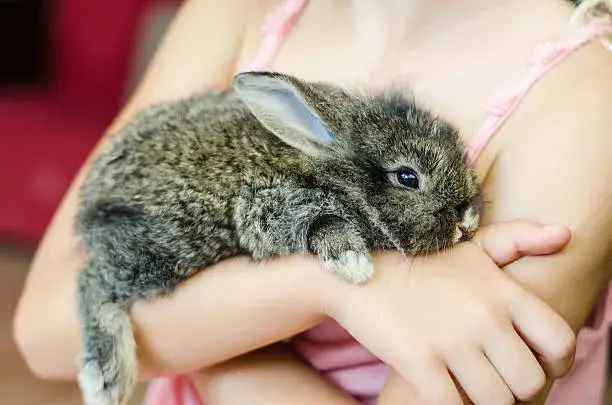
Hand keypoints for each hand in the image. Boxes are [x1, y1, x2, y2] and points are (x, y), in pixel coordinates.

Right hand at [322, 220, 574, 404]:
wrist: (359, 267)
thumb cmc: (421, 258)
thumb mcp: (471, 243)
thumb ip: (519, 237)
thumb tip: (564, 235)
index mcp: (503, 292)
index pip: (559, 342)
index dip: (555, 363)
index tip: (534, 363)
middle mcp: (484, 318)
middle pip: (529, 381)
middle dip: (515, 387)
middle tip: (495, 378)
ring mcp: (450, 342)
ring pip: (495, 401)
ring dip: (484, 400)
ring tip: (469, 385)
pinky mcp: (418, 362)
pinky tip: (443, 388)